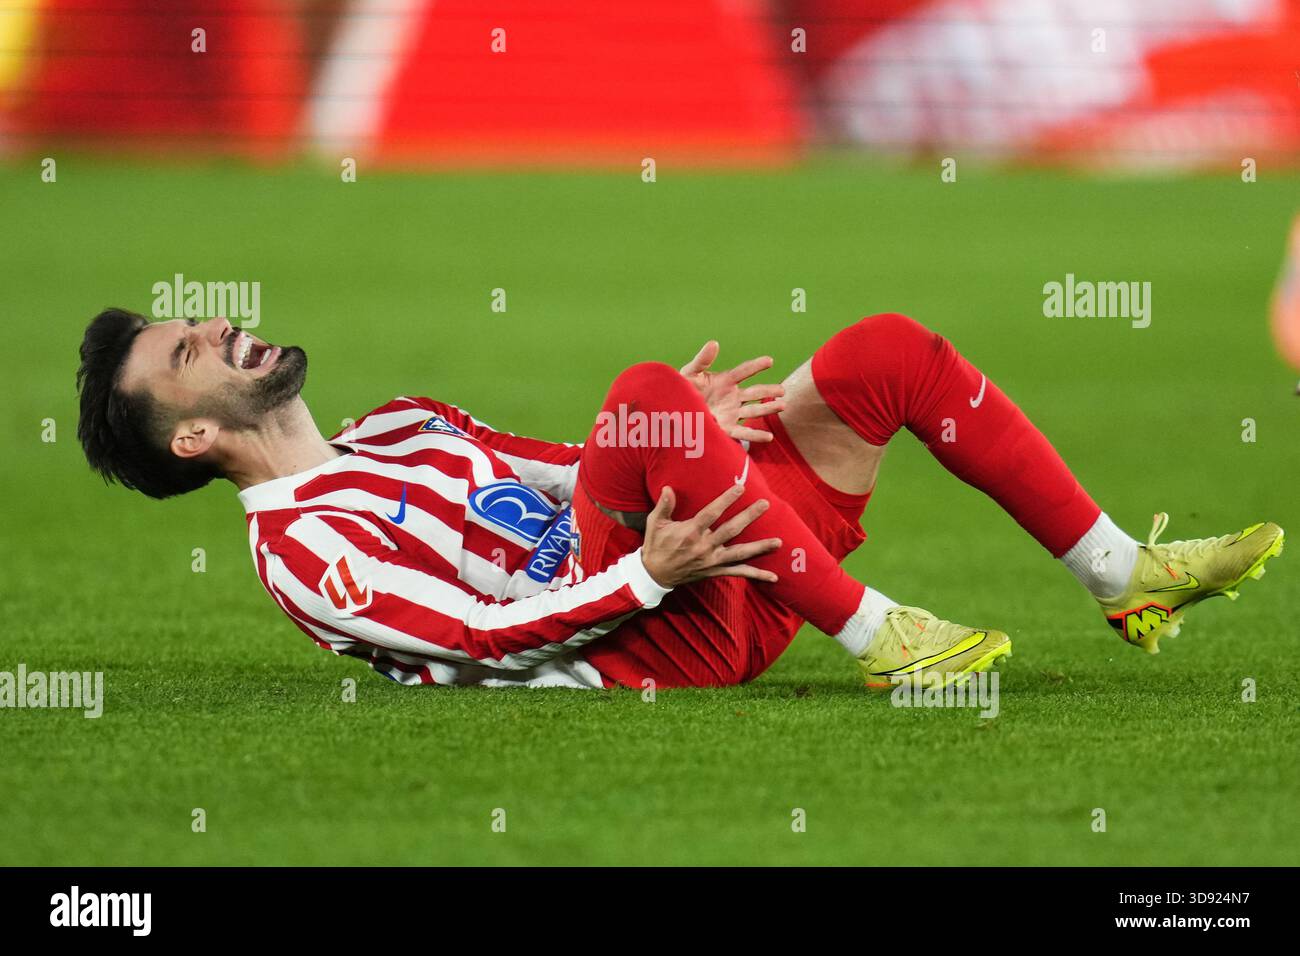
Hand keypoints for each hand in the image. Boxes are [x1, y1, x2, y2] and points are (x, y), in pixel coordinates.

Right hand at [640, 483, 780, 588]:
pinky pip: (738, 573)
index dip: (726, 500)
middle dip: (749, 516)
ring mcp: (711, 560)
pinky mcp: (715, 571)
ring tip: (779, 542)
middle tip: (765, 504)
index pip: (712, 514)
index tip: (741, 488)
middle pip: (731, 530)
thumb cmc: (656, 545)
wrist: (655, 574)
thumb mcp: (655, 524)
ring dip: (760, 547)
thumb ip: (664, 506)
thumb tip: (668, 488)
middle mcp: (704, 547)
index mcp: (690, 532)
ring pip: (740, 553)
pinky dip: (756, 574)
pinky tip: (773, 576)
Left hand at [680, 341, 785, 442]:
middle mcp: (732, 396)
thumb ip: (702, 360)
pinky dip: (756, 435)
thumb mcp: (690, 373)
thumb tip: (714, 343)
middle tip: (782, 390)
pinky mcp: (726, 428)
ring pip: (754, 410)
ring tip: (783, 405)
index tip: (769, 360)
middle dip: (769, 391)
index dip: (756, 365)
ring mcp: (731, 413)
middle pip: (755, 392)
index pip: (744, 371)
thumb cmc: (683, 389)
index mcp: (725, 381)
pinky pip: (743, 432)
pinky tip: (769, 437)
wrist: (674, 411)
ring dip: (768, 408)